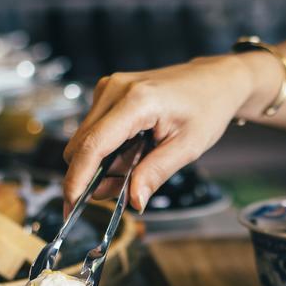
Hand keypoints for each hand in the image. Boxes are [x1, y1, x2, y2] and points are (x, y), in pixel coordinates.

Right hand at [62, 55, 260, 211]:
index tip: (72, 205)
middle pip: (81, 145)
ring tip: (136, 166)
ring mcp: (109, 88)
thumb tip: (134, 201)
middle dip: (93, 175)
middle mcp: (115, 89)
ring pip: (85, 141)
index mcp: (137, 101)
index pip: (93, 146)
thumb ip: (156, 173)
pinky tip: (133, 151)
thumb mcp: (188, 147)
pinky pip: (94, 131)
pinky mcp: (108, 92)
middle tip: (122, 190)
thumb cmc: (207, 107)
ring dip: (102, 164)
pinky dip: (108, 150)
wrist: (214, 80)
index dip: (78, 179)